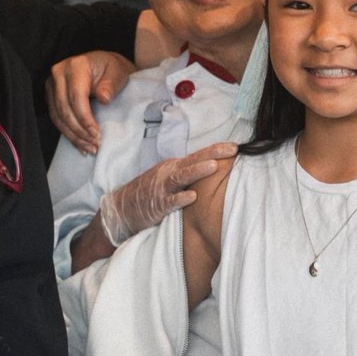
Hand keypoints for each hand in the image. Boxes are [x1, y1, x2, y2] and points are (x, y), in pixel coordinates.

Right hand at [46, 51, 135, 153]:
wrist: (105, 65)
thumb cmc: (112, 69)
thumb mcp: (118, 72)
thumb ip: (111, 84)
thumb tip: (103, 98)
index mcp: (75, 65)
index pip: (76, 96)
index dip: (85, 118)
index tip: (96, 134)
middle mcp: (59, 73)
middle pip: (64, 109)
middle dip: (79, 131)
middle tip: (95, 144)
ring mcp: (52, 85)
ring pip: (58, 117)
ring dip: (73, 135)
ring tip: (89, 148)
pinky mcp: (51, 96)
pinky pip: (57, 118)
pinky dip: (68, 132)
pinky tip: (80, 143)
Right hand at [99, 142, 237, 245]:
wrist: (121, 209)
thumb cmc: (150, 194)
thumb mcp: (169, 180)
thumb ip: (188, 175)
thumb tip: (216, 169)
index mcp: (174, 167)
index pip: (198, 155)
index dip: (216, 150)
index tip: (235, 146)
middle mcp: (168, 173)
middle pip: (192, 161)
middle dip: (212, 154)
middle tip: (232, 149)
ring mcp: (161, 188)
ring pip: (181, 177)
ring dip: (197, 171)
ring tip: (213, 166)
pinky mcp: (156, 205)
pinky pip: (169, 201)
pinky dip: (179, 199)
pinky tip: (192, 197)